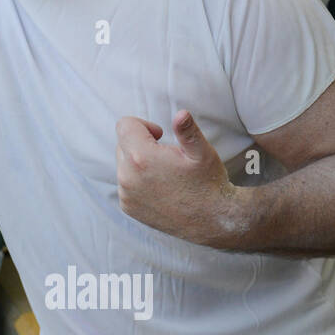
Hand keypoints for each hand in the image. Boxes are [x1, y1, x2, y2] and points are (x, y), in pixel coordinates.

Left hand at [115, 110, 242, 246]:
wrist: (212, 220)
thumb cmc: (208, 183)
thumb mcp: (202, 152)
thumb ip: (187, 131)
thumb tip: (181, 114)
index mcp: (141, 157)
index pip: (124, 125)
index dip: (143, 125)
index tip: (160, 135)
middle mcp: (127, 176)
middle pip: (122, 143)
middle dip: (140, 143)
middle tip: (166, 155)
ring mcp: (125, 194)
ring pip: (123, 164)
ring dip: (138, 163)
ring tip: (164, 173)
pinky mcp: (127, 206)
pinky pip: (125, 184)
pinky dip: (137, 180)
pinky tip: (160, 187)